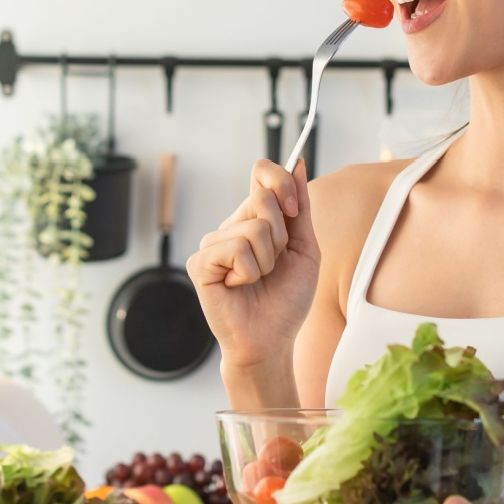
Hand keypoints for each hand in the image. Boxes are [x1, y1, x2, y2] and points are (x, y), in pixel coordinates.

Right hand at [186, 158, 320, 365]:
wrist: (271, 340)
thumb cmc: (286, 299)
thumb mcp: (304, 248)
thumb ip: (300, 208)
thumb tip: (299, 163)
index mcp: (253, 218)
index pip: (261, 173)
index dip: (281, 181)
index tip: (294, 210)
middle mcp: (230, 226)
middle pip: (262, 199)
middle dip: (281, 236)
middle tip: (274, 265)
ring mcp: (212, 244)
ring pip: (254, 229)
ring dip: (267, 261)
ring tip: (257, 280)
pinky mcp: (200, 263)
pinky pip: (236, 250)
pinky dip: (248, 272)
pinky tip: (238, 286)